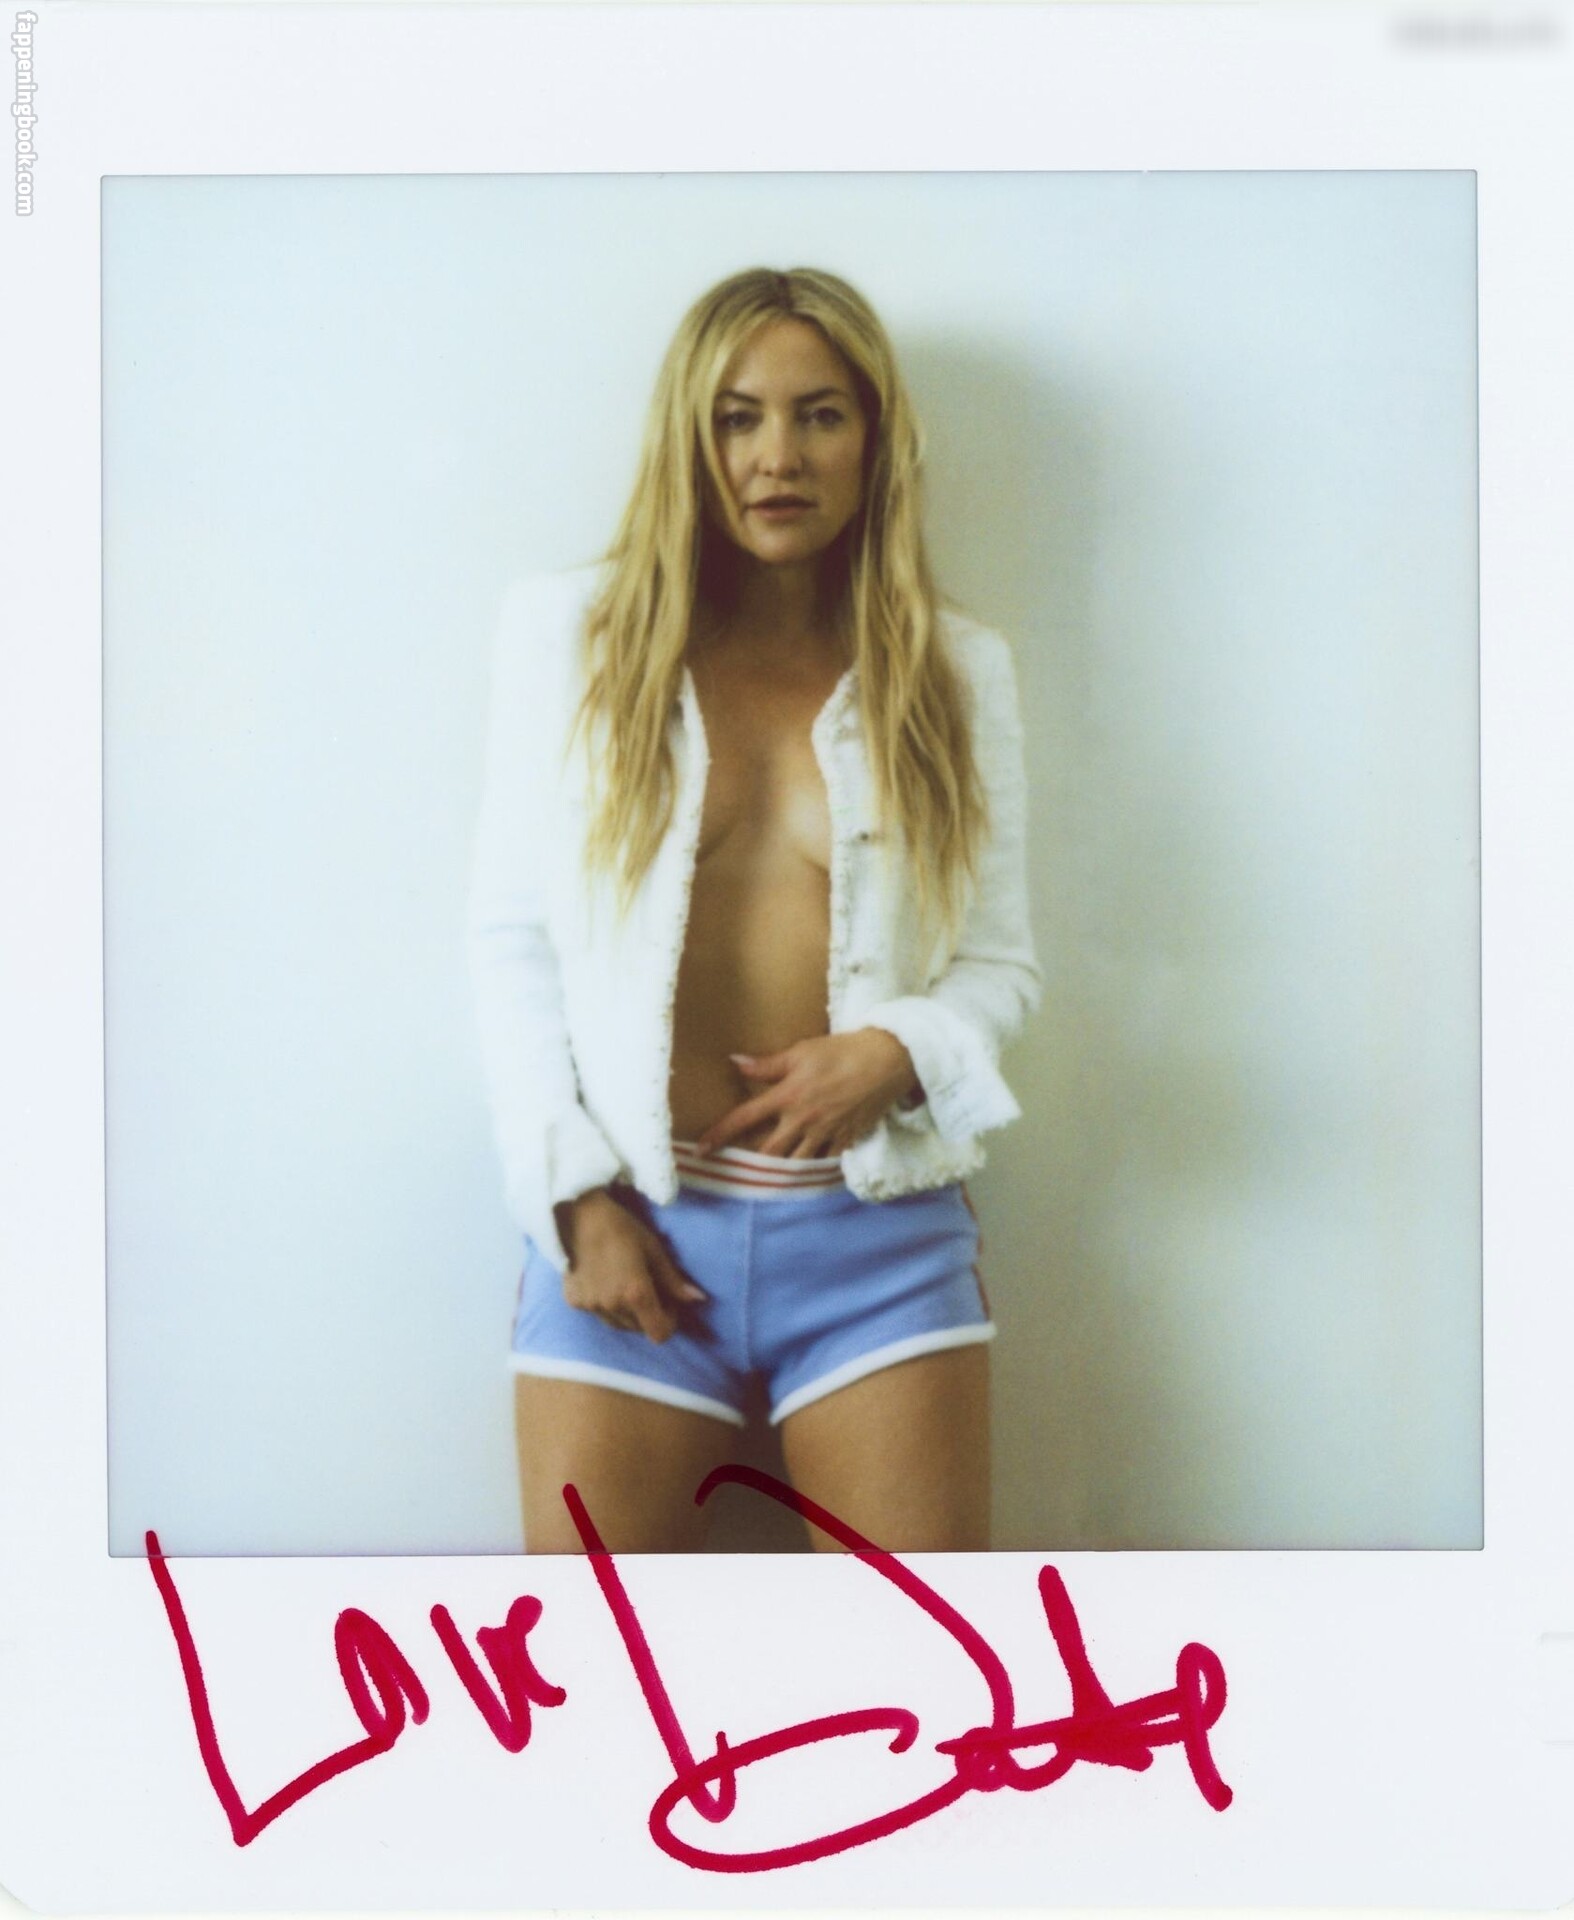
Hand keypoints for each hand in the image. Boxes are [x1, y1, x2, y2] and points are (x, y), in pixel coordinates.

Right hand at [557, 1189, 703, 1343]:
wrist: (578, 1216)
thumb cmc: (622, 1228)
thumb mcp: (653, 1249)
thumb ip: (673, 1280)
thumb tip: (698, 1299)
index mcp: (635, 1294)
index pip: (659, 1333)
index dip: (669, 1322)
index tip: (668, 1303)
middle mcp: (612, 1306)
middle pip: (640, 1330)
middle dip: (649, 1314)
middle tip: (648, 1288)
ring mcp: (591, 1306)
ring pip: (619, 1325)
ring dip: (627, 1313)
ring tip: (624, 1284)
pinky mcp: (574, 1303)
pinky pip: (598, 1314)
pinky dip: (606, 1305)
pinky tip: (604, 1281)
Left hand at [696, 1029, 920, 1158]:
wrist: (886, 1061)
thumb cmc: (841, 1051)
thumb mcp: (801, 1052)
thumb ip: (767, 1064)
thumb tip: (735, 1062)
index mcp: (787, 1096)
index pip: (745, 1118)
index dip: (721, 1134)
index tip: (702, 1149)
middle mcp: (802, 1120)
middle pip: (770, 1152)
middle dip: (753, 1162)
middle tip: (740, 1168)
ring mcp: (825, 1133)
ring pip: (797, 1163)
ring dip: (781, 1170)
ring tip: (770, 1176)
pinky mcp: (846, 1139)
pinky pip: (825, 1162)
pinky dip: (814, 1167)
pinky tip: (808, 1169)